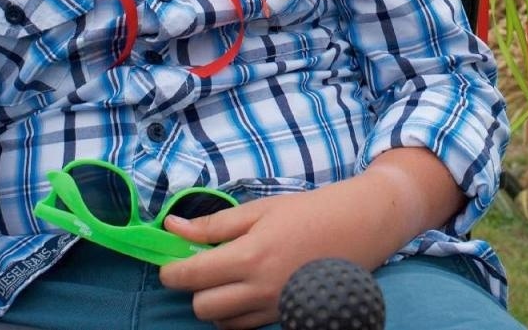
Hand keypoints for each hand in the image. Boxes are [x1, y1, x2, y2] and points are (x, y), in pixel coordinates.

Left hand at [160, 184, 396, 328]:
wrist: (358, 227)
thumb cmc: (308, 212)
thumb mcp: (259, 209)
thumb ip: (213, 224)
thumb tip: (172, 228)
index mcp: (249, 257)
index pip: (191, 277)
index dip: (171, 271)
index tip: (169, 263)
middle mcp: (259, 289)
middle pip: (202, 306)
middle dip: (194, 288)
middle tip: (202, 267)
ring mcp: (274, 307)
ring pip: (222, 322)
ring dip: (215, 302)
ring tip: (227, 277)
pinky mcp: (286, 316)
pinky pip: (246, 326)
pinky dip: (237, 312)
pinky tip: (246, 289)